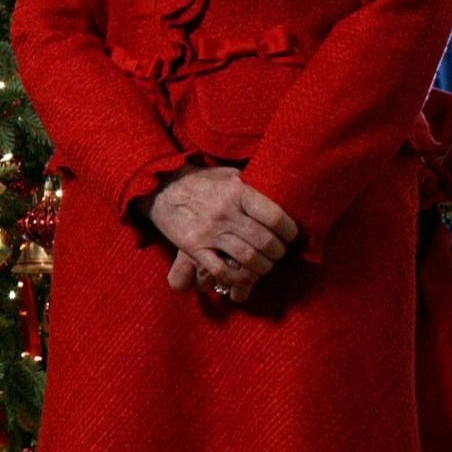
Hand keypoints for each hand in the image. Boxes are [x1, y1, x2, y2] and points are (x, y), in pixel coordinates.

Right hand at [143, 167, 296, 301]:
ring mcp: (209, 232)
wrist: (160, 188)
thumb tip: (276, 188)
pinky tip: (244, 276)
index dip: (289, 231)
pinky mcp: (194, 248)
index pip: (274, 218)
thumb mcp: (227, 174)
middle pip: (265, 242)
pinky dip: (238, 278)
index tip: (291, 235)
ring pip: (248, 258)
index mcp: (237, 193)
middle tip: (278, 253)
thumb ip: (250, 183)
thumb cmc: (199, 181)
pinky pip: (222, 270)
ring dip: (262, 267)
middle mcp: (225, 213)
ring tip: (265, 265)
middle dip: (278, 252)